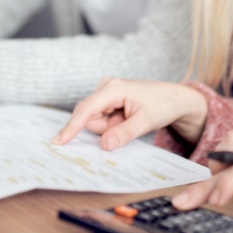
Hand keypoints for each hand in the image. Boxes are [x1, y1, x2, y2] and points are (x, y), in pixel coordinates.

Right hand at [52, 78, 207, 150]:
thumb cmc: (162, 105)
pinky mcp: (107, 100)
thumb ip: (124, 133)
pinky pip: (101, 120)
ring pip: (95, 121)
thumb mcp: (146, 122)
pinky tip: (126, 118)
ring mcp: (105, 93)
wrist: (173, 98)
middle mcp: (106, 87)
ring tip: (130, 119)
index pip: (87, 109)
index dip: (72, 126)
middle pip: (90, 118)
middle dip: (106, 128)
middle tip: (128, 123)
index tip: (59, 141)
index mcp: (114, 88)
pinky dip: (112, 124)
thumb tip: (104, 145)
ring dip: (110, 127)